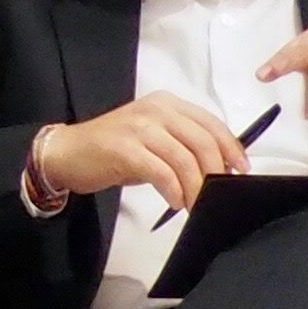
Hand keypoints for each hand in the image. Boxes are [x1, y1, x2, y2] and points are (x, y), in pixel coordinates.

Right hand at [29, 94, 253, 219]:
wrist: (67, 152)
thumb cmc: (112, 149)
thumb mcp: (153, 139)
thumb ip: (182, 145)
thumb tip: (217, 168)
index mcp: (166, 104)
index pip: (211, 123)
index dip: (231, 148)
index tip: (240, 170)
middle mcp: (155, 110)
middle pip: (202, 141)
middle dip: (215, 172)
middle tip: (217, 194)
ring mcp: (139, 127)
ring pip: (184, 159)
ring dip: (195, 187)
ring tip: (195, 204)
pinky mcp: (124, 148)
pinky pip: (161, 172)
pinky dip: (174, 190)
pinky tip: (176, 202)